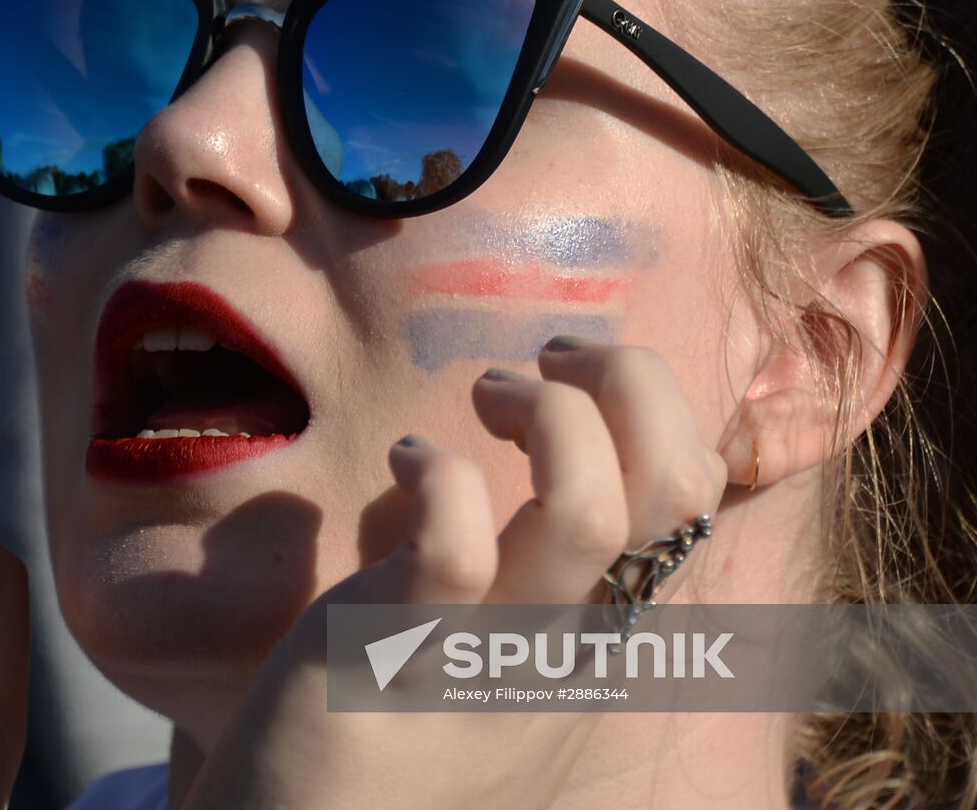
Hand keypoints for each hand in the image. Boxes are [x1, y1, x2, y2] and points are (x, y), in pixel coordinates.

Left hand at [180, 340, 729, 809]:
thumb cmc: (396, 732)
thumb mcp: (500, 656)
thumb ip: (538, 577)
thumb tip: (546, 458)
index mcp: (604, 636)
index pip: (695, 499)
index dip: (658, 405)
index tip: (575, 377)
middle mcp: (573, 647)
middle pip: (674, 486)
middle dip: (629, 381)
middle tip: (547, 361)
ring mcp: (494, 655)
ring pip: (588, 510)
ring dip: (546, 416)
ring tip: (483, 394)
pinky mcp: (401, 655)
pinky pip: (455, 543)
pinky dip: (440, 473)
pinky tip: (405, 461)